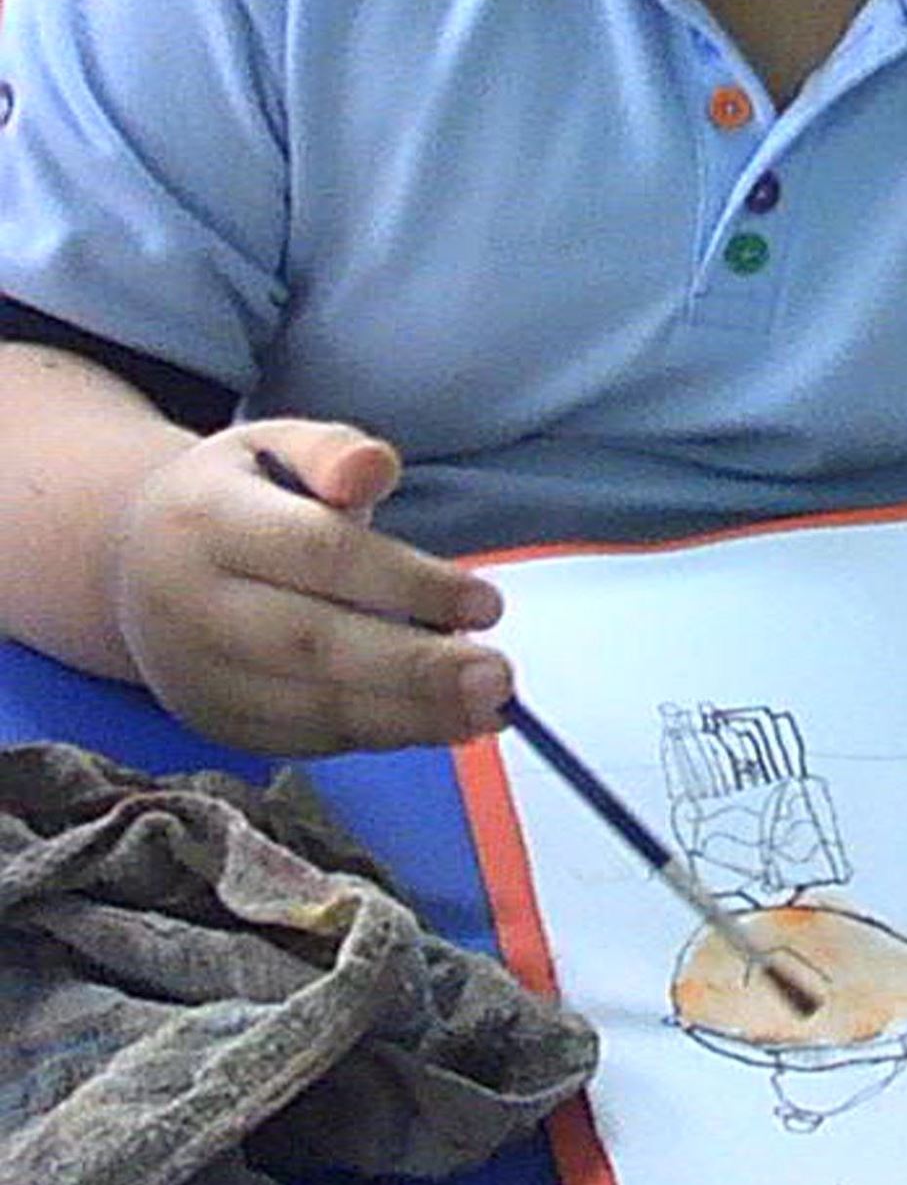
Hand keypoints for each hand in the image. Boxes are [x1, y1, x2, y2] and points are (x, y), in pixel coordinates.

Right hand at [106, 419, 508, 754]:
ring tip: (485, 712)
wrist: (130, 566)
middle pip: (312, 644)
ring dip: (407, 716)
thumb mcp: (273, 444)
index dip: (406, 582)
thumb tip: (378, 468)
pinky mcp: (214, 723)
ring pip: (309, 706)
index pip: (318, 555)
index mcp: (208, 521)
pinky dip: (376, 736)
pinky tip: (439, 724)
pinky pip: (303, 740)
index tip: (486, 603)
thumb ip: (332, 450)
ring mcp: (196, 675)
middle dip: (414, 667)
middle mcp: (192, 605)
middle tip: (497, 678)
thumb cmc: (233, 498)